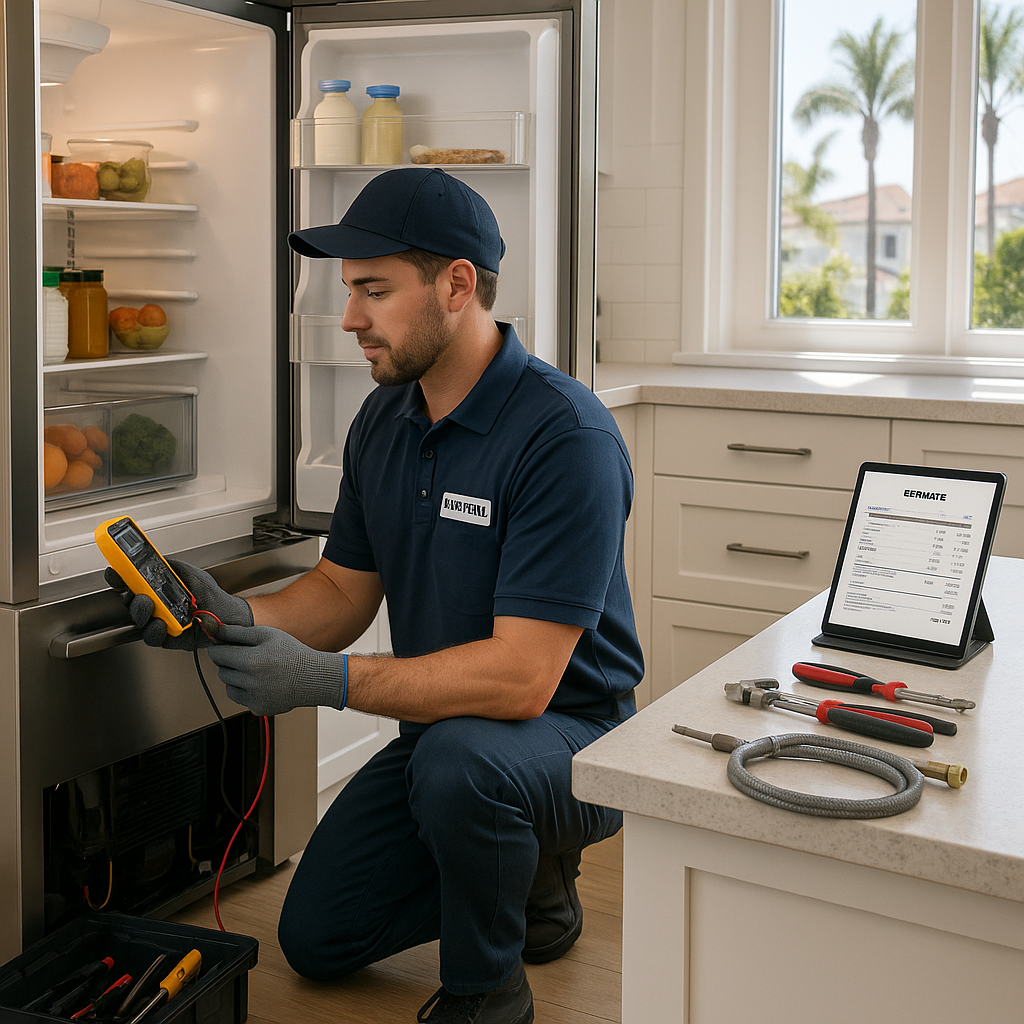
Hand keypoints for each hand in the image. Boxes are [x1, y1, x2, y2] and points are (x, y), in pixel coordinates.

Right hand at [104, 558, 252, 649]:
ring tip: (149, 605)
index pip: (132, 584)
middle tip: (134, 593)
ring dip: (140, 613)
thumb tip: (154, 557)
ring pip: (139, 621)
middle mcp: (156, 606)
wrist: (228, 614)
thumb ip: (171, 566)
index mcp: (158, 589)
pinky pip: (153, 637)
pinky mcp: (167, 638)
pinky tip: (160, 624)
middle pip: (131, 603)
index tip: (115, 573)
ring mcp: (160, 622)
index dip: (120, 579)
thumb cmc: (210, 595)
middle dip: (129, 598)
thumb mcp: (190, 573)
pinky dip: (154, 630)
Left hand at [207, 623, 346, 716]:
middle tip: (247, 656)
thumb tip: (215, 630)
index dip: (219, 647)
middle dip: (229, 663)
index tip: (225, 645)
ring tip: (256, 670)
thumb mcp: (267, 634)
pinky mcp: (257, 708)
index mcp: (249, 660)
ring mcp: (253, 698)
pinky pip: (239, 698)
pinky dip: (245, 690)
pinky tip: (261, 682)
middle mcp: (249, 682)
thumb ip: (238, 632)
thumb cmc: (291, 653)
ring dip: (236, 678)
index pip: (216, 654)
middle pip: (221, 671)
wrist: (312, 678)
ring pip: (228, 686)